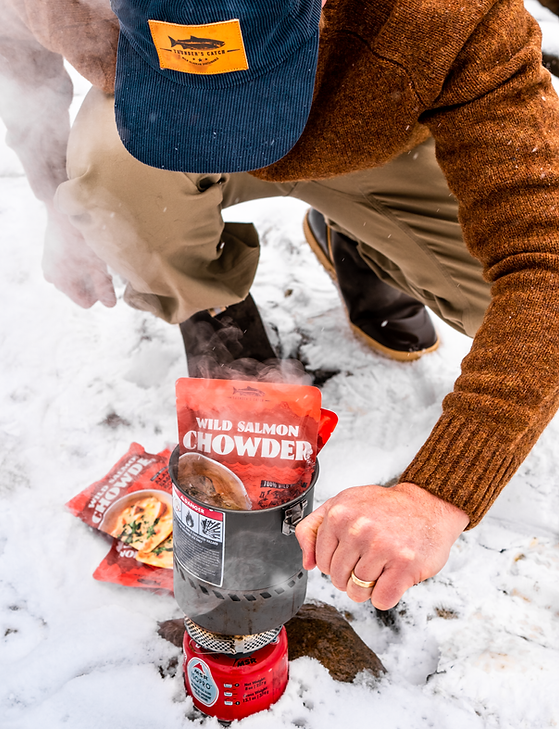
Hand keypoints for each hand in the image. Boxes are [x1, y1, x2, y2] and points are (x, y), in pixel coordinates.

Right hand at [42, 206, 116, 308]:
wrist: (65, 207)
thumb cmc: (83, 236)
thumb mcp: (98, 263)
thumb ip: (104, 286)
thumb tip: (110, 306)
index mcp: (62, 282)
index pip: (85, 302)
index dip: (100, 294)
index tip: (107, 278)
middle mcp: (52, 277)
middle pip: (80, 290)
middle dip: (92, 282)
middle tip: (102, 264)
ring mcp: (49, 265)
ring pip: (74, 278)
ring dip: (85, 272)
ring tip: (93, 255)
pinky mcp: (50, 254)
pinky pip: (67, 267)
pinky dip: (77, 262)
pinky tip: (84, 249)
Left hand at [296, 482, 469, 609]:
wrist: (428, 504)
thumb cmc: (385, 507)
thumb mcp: (342, 503)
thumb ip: (314, 528)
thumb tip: (307, 562)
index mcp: (339, 514)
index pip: (321, 562)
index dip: (336, 563)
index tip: (351, 553)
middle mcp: (358, 529)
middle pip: (338, 580)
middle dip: (351, 577)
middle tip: (368, 561)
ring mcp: (381, 547)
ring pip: (358, 592)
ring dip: (369, 587)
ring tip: (381, 567)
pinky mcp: (404, 565)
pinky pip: (381, 600)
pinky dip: (386, 596)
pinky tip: (392, 577)